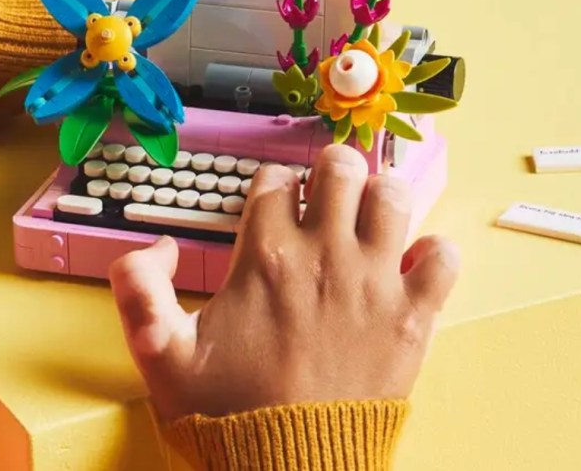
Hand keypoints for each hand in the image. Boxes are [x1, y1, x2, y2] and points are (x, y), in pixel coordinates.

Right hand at [109, 144, 459, 420]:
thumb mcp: (160, 354)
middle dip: (330, 172)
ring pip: (393, 196)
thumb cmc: (227, 412)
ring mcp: (375, 283)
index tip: (275, 202)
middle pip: (340, 168)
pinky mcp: (413, 318)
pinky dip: (433, 253)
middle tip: (326, 193)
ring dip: (380, 197)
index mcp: (267, 255)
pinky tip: (410, 265)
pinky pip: (443, 258)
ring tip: (368, 216)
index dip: (273, 184)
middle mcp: (325, 256)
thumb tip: (159, 248)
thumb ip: (138, 289)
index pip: (276, 179)